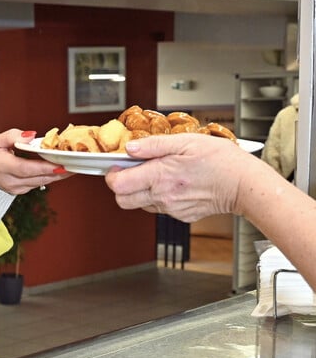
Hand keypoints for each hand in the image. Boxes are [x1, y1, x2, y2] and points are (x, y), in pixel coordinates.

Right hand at [0, 130, 69, 193]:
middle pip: (38, 177)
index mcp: (2, 166)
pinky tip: (59, 169)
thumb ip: (13, 136)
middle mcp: (10, 181)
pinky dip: (48, 176)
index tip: (61, 165)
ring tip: (73, 166)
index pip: (26, 169)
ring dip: (57, 175)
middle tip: (76, 165)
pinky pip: (38, 183)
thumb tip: (31, 136)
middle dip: (59, 172)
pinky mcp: (19, 191)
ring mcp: (15, 188)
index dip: (45, 167)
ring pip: (41, 182)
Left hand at [104, 133, 245, 221]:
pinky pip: (159, 208)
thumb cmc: (221, 160)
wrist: (245, 185)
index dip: (112, 175)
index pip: (118, 185)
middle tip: (132, 172)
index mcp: (160, 176)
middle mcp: (162, 196)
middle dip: (121, 187)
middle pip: (122, 201)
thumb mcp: (186, 141)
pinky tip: (174, 185)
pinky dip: (159, 197)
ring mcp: (171, 209)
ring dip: (140, 192)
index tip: (118, 166)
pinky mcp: (181, 216)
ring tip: (158, 175)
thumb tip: (130, 148)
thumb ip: (154, 145)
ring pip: (139, 205)